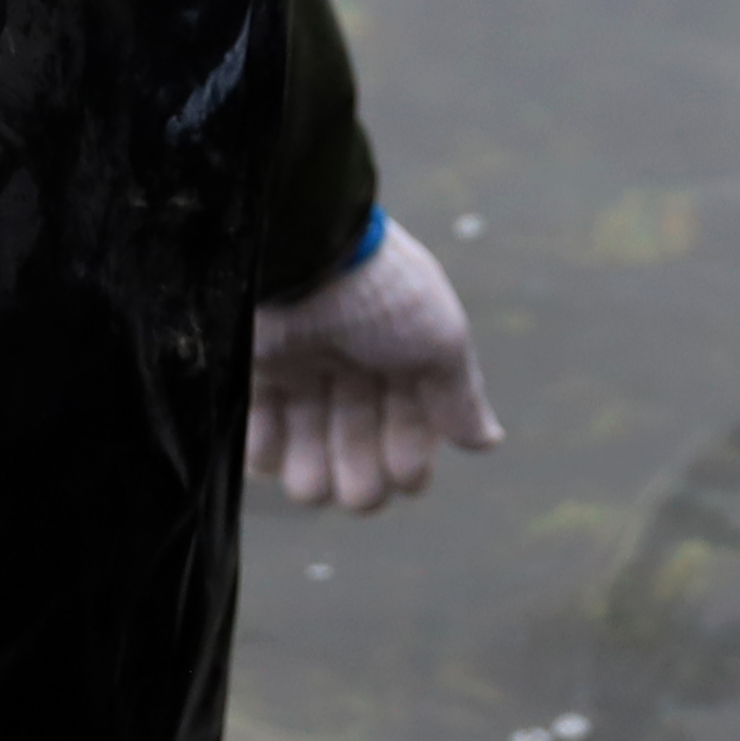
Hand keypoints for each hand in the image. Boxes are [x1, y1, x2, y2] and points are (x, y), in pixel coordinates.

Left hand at [245, 213, 499, 514]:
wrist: (302, 250)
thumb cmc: (382, 290)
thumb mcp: (440, 338)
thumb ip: (460, 395)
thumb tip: (487, 442)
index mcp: (400, 362)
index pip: (409, 433)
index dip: (410, 463)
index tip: (408, 474)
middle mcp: (351, 373)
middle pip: (358, 454)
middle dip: (362, 482)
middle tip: (361, 490)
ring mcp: (300, 375)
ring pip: (306, 456)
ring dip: (313, 479)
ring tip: (314, 480)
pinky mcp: (253, 377)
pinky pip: (257, 439)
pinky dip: (267, 455)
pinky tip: (279, 451)